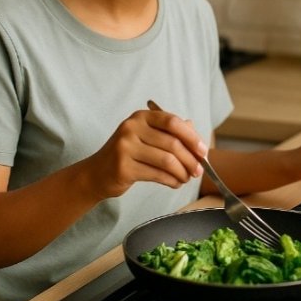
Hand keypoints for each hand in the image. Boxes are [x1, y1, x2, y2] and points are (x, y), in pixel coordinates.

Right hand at [85, 106, 207, 198]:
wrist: (97, 173)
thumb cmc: (128, 154)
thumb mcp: (147, 137)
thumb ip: (170, 134)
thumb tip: (197, 137)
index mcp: (141, 117)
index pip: (172, 122)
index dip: (192, 137)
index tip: (203, 151)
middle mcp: (131, 128)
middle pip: (172, 143)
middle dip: (190, 159)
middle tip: (199, 171)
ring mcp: (125, 147)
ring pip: (166, 160)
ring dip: (182, 172)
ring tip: (187, 178)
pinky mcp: (123, 167)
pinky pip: (157, 174)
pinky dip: (171, 181)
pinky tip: (175, 183)